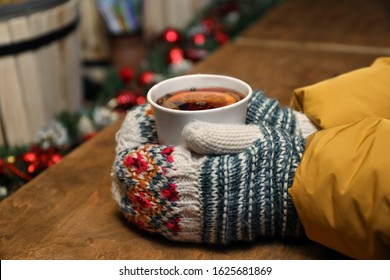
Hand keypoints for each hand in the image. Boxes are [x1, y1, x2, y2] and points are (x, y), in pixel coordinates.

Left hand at [111, 90, 314, 242]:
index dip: (131, 136)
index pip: (141, 159)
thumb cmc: (278, 162)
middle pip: (134, 186)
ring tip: (132, 164)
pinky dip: (145, 209)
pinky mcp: (203, 232)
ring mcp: (194, 222)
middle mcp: (189, 203)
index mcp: (197, 175)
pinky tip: (145, 196)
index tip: (139, 118)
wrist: (300, 199)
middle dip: (127, 158)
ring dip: (130, 185)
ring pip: (142, 209)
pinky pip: (161, 226)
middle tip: (133, 139)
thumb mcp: (252, 137)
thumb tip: (185, 133)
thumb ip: (216, 135)